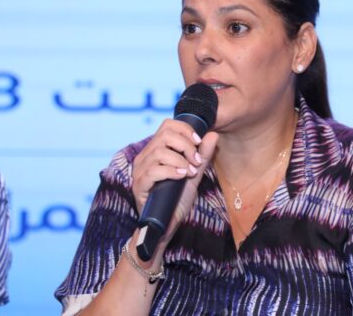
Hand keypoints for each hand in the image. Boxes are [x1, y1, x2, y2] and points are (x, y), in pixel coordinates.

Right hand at [131, 119, 218, 245]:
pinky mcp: (139, 185)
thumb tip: (212, 134)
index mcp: (155, 151)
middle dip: (186, 145)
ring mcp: (139, 171)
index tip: (199, 143)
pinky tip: (182, 176)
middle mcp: (144, 158)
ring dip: (181, 160)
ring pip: (159, 152)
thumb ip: (202, 155)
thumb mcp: (194, 174)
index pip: (167, 126)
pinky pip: (153, 171)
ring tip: (190, 171)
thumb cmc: (177, 199)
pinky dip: (171, 171)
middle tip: (196, 160)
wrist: (166, 226)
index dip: (185, 130)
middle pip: (164, 135)